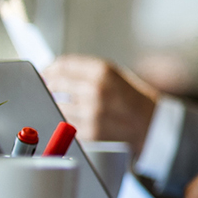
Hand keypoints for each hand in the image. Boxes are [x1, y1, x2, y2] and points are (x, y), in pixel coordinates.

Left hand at [41, 55, 159, 156]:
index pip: (62, 65)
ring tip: (68, 104)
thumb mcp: (115, 75)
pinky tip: (78, 117)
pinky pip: (66, 123)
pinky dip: (67, 120)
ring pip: (57, 105)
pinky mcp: (90, 131)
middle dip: (50, 86)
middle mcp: (96, 90)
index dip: (50, 68)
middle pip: (55, 84)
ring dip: (57, 104)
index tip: (46, 72)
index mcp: (103, 71)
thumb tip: (56, 72)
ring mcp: (91, 112)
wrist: (152, 123)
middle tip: (51, 88)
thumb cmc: (134, 99)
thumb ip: (87, 72)